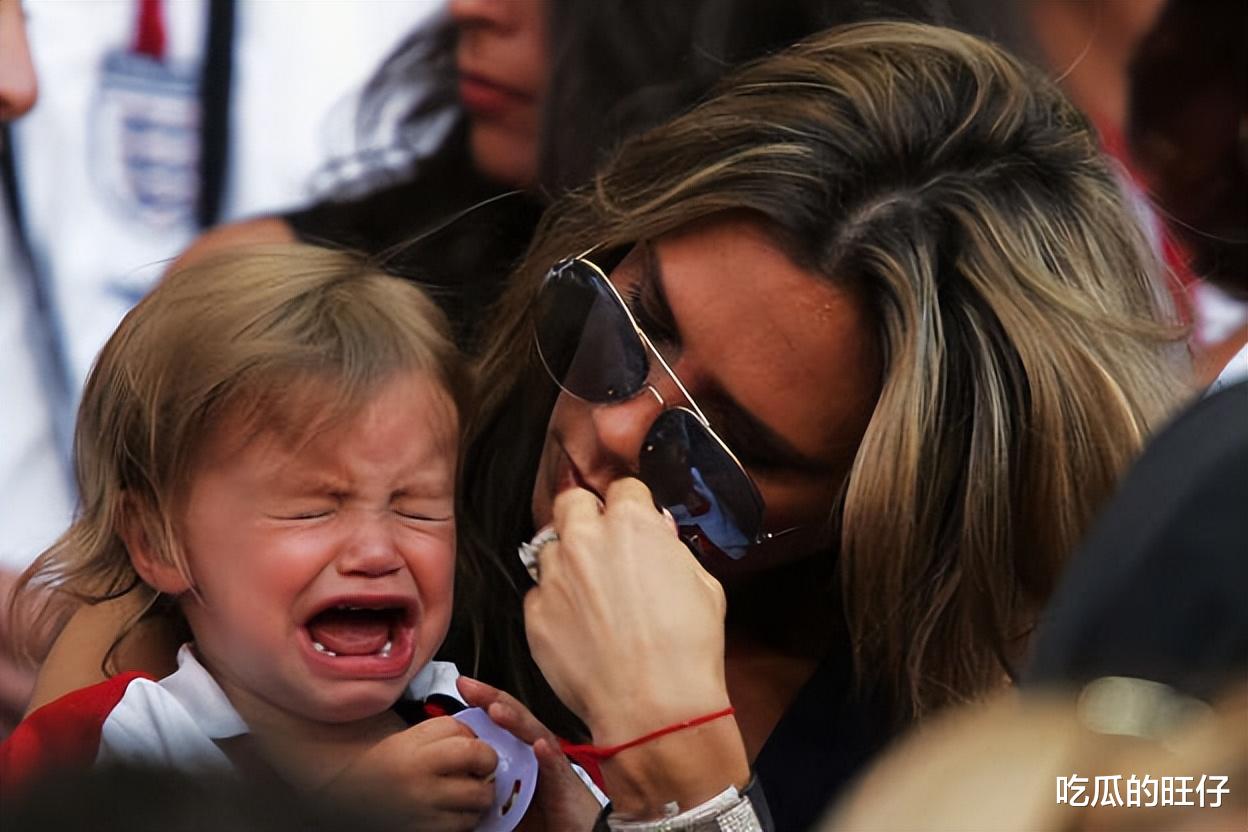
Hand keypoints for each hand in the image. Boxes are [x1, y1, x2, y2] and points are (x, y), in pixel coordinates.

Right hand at [327, 715, 497, 830]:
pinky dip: (467, 817)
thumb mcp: (410, 737)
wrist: (351, 798)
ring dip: (480, 793)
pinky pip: (466, 824)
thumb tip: (481, 738)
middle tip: (479, 768)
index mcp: (413, 749)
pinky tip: (454, 809)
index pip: (467, 737)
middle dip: (487, 764)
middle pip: (481, 762)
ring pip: (480, 797)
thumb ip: (446, 732)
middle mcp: (418, 780)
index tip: (475, 746)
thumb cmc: (385, 764)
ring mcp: (424, 811)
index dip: (478, 740)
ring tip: (466, 790)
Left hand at [457, 676, 601, 831]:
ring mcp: (553, 765)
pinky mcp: (566, 785)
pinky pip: (557, 768)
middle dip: (493, 699)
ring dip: (517, 721)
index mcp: (521, 754)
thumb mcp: (505, 801)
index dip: (483, 702)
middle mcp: (538, 753)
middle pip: (517, 719)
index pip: (502, 721)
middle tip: (469, 685)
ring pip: (536, 735)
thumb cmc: (545, 818)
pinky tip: (538, 745)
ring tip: (496, 709)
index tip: (462, 686)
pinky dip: (548, 755)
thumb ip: (485, 788)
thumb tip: (456, 781)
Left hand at [524, 479, 731, 743]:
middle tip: (600, 543)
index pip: (622, 487)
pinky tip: (579, 628)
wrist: (654, 706)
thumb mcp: (703, 584)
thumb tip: (658, 536)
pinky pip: (539, 594)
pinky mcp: (535, 613)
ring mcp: (555, 576)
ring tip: (590, 596)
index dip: (630, 506)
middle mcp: (586, 539)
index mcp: (632, 523)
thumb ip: (672, 550)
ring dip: (567, 562)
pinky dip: (555, 604)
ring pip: (550, 548)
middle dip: (585, 515)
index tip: (633, 522)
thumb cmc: (688, 647)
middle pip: (571, 501)